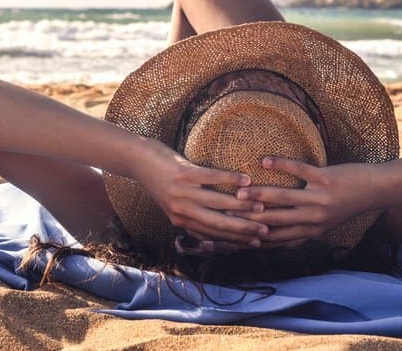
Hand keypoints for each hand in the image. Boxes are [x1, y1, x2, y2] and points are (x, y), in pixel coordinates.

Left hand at [132, 138, 267, 246]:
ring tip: (262, 206)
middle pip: (218, 223)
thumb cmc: (160, 180)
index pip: (213, 234)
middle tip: (265, 231)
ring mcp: (182, 193)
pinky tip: (246, 180)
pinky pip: (211, 178)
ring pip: (218, 203)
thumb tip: (216, 230)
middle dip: (243, 229)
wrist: (137, 160)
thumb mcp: (174, 204)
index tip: (256, 242)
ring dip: (242, 206)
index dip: (235, 239)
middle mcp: (182, 211)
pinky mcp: (183, 174)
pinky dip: (231, 179)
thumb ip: (192, 216)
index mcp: (181, 221)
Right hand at [233, 157, 378, 244]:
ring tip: (239, 190)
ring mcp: (319, 199)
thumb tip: (277, 241)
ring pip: (282, 198)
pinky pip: (299, 171)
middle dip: (249, 216)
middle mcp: (312, 219)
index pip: (275, 238)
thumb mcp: (324, 225)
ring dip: (258, 194)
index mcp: (310, 231)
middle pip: (274, 220)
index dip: (253, 235)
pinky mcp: (326, 179)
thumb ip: (302, 232)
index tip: (231, 233)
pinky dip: (280, 165)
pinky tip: (264, 161)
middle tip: (225, 211)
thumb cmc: (347, 205)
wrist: (376, 190)